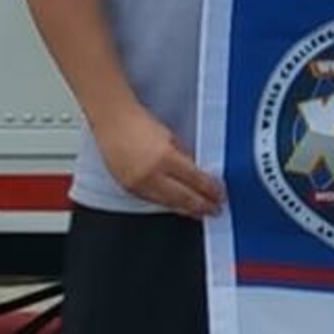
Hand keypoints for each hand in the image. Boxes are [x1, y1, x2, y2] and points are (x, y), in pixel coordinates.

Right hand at [93, 102, 223, 217]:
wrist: (112, 121)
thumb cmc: (140, 122)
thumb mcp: (171, 138)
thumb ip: (184, 157)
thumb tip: (197, 174)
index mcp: (165, 158)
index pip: (195, 181)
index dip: (211, 191)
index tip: (221, 195)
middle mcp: (150, 174)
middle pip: (182, 197)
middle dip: (201, 206)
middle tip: (215, 210)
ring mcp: (136, 184)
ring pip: (167, 203)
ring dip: (185, 209)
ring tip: (199, 212)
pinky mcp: (127, 188)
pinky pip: (152, 201)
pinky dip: (167, 204)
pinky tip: (176, 206)